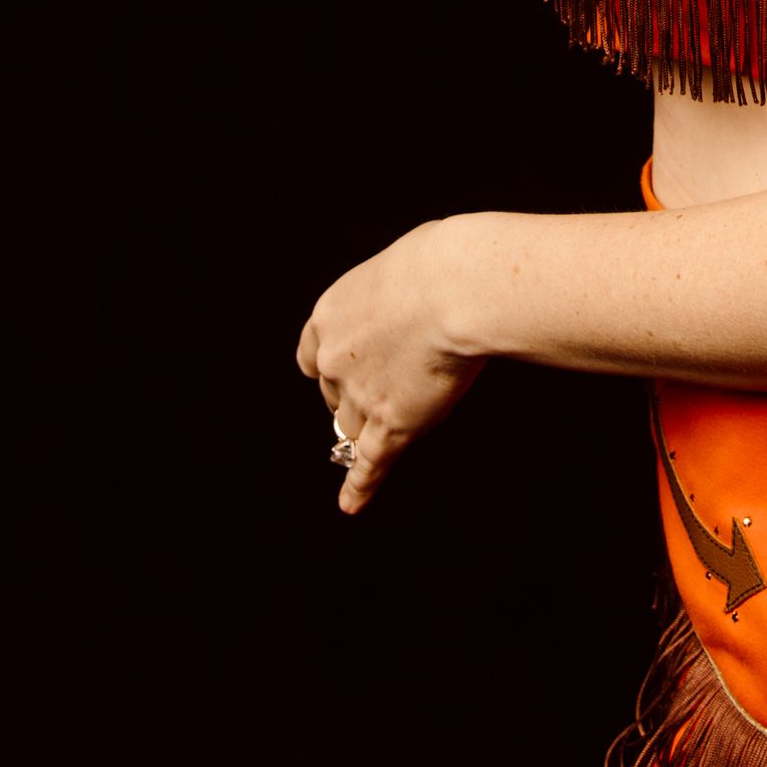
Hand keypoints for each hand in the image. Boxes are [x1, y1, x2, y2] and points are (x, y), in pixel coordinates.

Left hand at [293, 220, 480, 514]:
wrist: (455, 288)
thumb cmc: (439, 263)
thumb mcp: (402, 267)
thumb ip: (395, 297)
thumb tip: (413, 301)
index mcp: (329, 315)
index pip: (312, 357)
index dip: (329, 369)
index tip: (342, 372)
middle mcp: (334, 359)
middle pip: (335, 395)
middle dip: (356, 396)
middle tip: (392, 387)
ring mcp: (360, 395)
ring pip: (355, 427)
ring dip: (372, 428)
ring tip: (400, 422)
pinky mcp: (391, 424)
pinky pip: (370, 462)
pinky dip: (360, 485)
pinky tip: (351, 503)